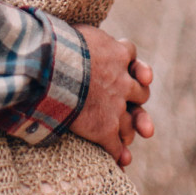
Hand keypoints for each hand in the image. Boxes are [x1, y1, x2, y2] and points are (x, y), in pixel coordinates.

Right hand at [68, 26, 152, 166]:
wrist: (54, 67)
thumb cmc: (59, 44)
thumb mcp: (78, 32)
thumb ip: (87, 38)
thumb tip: (72, 33)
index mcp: (117, 53)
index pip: (130, 54)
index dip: (130, 63)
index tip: (131, 70)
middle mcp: (122, 81)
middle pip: (141, 92)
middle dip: (138, 100)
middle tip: (134, 107)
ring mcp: (116, 106)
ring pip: (131, 121)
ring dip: (131, 129)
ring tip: (127, 138)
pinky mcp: (105, 128)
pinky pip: (116, 146)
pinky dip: (118, 154)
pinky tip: (120, 162)